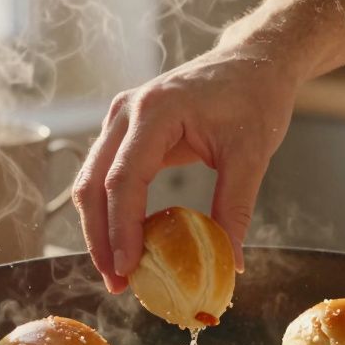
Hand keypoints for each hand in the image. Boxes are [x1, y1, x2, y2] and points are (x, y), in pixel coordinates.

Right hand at [72, 44, 299, 292]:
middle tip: (117, 283)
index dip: (121, 228)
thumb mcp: (251, 155)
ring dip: (99, 229)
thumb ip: (236, 208)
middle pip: (93, 184)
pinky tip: (126, 243)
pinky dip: (110, 211)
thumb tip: (234, 264)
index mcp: (156, 111)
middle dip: (100, 238)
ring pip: (91, 182)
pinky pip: (105, 176)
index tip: (128, 268)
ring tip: (118, 272)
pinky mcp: (124, 131)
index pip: (124, 178)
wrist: (251, 62)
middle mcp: (126, 112)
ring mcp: (120, 120)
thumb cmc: (254, 99)